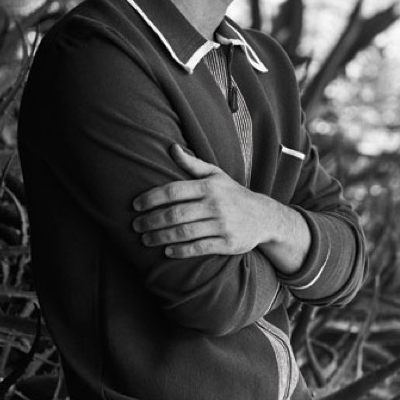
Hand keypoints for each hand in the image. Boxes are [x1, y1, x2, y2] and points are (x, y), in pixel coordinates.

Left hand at [132, 144, 269, 257]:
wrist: (264, 217)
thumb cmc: (233, 194)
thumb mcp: (216, 175)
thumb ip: (192, 164)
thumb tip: (172, 148)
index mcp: (209, 187)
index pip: (173, 191)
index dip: (151, 198)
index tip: (135, 205)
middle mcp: (215, 205)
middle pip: (176, 213)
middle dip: (152, 221)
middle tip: (136, 226)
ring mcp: (222, 225)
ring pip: (185, 232)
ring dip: (161, 237)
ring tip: (146, 240)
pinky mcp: (228, 243)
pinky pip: (200, 248)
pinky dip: (181, 250)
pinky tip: (167, 251)